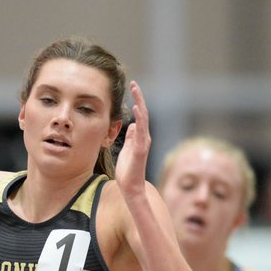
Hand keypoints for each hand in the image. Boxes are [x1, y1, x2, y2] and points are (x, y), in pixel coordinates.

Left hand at [114, 81, 150, 199]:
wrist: (131, 186)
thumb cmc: (128, 170)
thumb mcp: (126, 150)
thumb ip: (130, 138)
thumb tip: (131, 125)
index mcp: (140, 137)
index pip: (140, 115)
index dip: (137, 101)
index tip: (132, 88)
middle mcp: (144, 137)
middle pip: (143, 113)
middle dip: (139, 98)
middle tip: (134, 83)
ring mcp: (144, 142)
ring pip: (144, 119)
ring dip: (140, 103)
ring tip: (135, 90)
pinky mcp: (141, 149)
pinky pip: (141, 131)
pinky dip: (140, 119)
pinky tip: (136, 108)